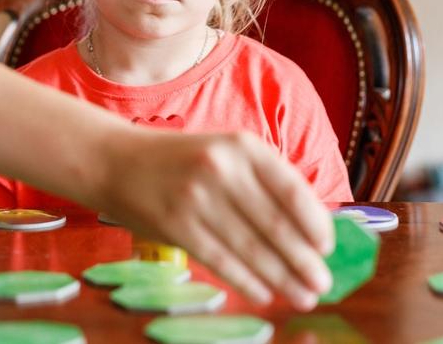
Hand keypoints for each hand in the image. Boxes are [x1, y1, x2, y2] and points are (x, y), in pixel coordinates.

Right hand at [99, 129, 333, 310]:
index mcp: (242, 146)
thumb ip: (260, 184)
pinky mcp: (175, 225)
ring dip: (282, 278)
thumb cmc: (178, 161)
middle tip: (323, 283)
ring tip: (303, 295)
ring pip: (251, 248)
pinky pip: (221, 260)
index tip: (328, 248)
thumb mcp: (223, 154)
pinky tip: (264, 293)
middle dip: (304, 260)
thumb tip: (307, 231)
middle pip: (275, 225)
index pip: (292, 189)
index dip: (316, 224)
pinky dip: (247, 280)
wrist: (114, 160)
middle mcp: (222, 168)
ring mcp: (196, 197)